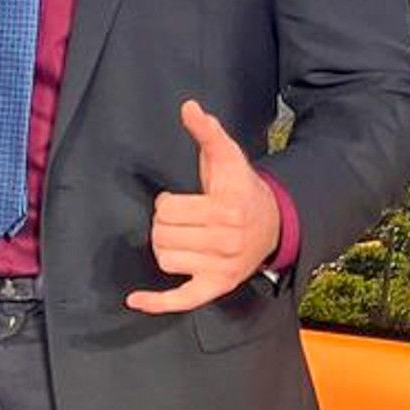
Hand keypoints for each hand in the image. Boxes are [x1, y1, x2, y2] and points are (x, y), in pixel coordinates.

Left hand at [125, 100, 279, 314]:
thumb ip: (207, 132)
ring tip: (181, 238)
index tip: (181, 201)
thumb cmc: (241, 189)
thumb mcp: (227, 157)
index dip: (167, 203)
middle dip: (165, 224)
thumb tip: (189, 107)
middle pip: (163, 235)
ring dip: (165, 247)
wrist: (274, 224)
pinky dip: (157, 302)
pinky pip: (182, 299)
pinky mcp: (217, 287)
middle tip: (183, 220)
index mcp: (226, 208)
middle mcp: (226, 241)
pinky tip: (135, 300)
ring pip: (165, 259)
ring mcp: (222, 267)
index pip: (168, 209)